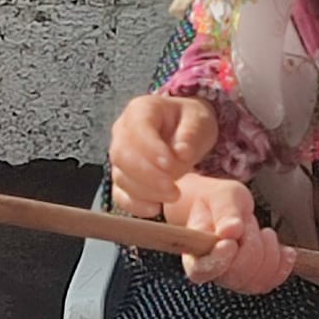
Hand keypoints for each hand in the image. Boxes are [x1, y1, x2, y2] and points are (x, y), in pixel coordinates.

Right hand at [110, 94, 218, 216]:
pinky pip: (120, 194)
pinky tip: (155, 208)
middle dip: (147, 176)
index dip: (150, 150)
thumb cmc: (189, 122)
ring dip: (146, 192)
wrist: (184, 131)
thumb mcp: (198, 120)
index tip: (170, 165)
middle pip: (122, 155)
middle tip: (173, 188)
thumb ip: (190, 135)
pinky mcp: (123, 177)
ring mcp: (120, 156)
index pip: (136, 129)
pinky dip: (135, 205)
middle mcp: (123, 131)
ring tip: (173, 195)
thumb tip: (181, 153)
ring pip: (121, 177)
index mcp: (140, 110)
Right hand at [165, 173, 296, 292]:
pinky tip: (285, 250)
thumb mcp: (221, 195)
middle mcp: (211, 271)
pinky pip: (270, 282)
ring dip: (268, 252)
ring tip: (262, 231)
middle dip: (251, 246)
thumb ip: (225, 211)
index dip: (219, 260)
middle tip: (247, 223)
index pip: (201, 269)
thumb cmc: (218, 201)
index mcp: (194, 252)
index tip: (230, 242)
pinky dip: (283, 265)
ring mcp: (232, 279)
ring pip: (255, 281)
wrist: (224, 208)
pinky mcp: (252, 281)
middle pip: (235, 275)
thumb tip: (230, 231)